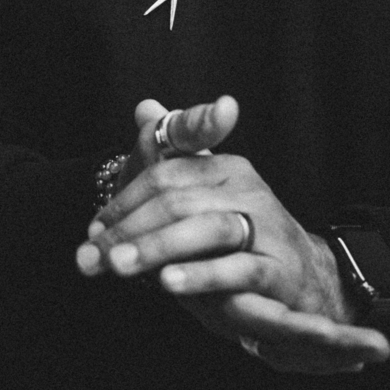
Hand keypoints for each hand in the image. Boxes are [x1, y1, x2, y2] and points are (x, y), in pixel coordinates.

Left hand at [76, 96, 389, 374]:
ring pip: (208, 227)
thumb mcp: (198, 200)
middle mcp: (247, 187)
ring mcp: (266, 224)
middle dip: (129, 229)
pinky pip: (239, 268)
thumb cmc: (236, 239)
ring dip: (157, 247)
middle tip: (92, 258)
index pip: (165, 171)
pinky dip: (202, 274)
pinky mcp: (279, 267)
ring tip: (119, 266)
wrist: (297, 279)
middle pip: (178, 199)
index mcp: (224, 165)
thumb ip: (168, 159)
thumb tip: (145, 107)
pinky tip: (169, 282)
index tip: (94, 228)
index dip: (124, 200)